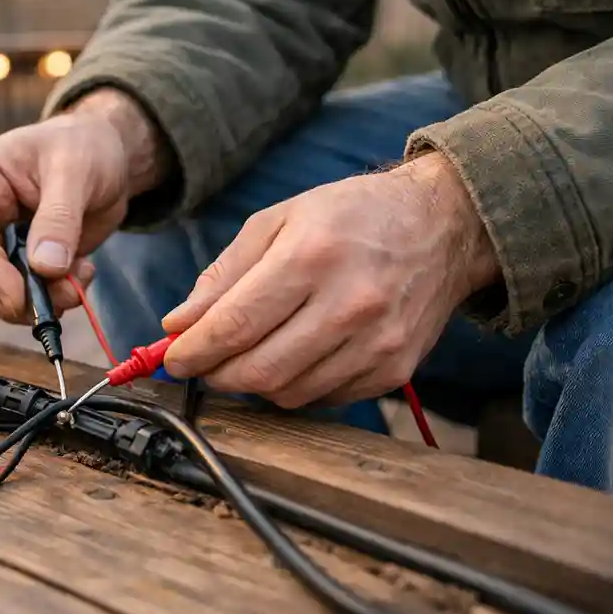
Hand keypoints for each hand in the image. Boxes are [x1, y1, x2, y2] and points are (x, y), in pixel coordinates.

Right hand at [0, 88, 170, 322]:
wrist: (104, 156)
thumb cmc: (82, 147)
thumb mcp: (75, 172)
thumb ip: (59, 219)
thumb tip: (45, 267)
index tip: (19, 297)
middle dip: (15, 296)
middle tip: (63, 299)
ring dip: (37, 303)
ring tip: (79, 284)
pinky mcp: (17, 262)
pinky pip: (22, 295)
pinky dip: (52, 298)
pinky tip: (81, 276)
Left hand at [161, 152, 500, 407]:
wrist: (442, 226)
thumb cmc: (351, 216)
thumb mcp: (278, 221)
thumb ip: (223, 274)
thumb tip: (179, 323)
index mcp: (312, 257)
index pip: (236, 324)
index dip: (194, 350)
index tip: (170, 357)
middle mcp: (349, 304)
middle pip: (259, 370)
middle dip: (215, 374)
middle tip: (200, 363)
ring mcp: (377, 342)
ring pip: (289, 393)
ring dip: (253, 383)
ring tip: (245, 355)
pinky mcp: (395, 369)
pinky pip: (324, 397)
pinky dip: (294, 386)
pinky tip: (292, 356)